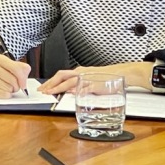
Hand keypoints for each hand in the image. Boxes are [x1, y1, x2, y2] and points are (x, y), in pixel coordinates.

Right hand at [0, 54, 30, 98]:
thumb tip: (26, 71)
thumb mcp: (9, 63)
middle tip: (15, 85)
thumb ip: (21, 66)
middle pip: (13, 80)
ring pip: (8, 89)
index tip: (24, 84)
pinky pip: (2, 94)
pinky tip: (5, 91)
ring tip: (8, 86)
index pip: (16, 69)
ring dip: (11, 90)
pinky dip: (6, 95)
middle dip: (17, 85)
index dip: (23, 78)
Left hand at [39, 62, 154, 94]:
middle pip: (61, 75)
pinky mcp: (95, 84)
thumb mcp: (90, 81)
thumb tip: (70, 91)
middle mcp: (81, 72)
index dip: (51, 81)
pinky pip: (83, 87)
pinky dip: (75, 90)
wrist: (121, 74)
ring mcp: (87, 78)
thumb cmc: (106, 78)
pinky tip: (69, 93)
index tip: (43, 87)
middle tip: (42, 91)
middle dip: (50, 83)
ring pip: (69, 81)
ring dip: (59, 87)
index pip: (61, 75)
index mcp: (79, 71)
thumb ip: (79, 85)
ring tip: (51, 93)